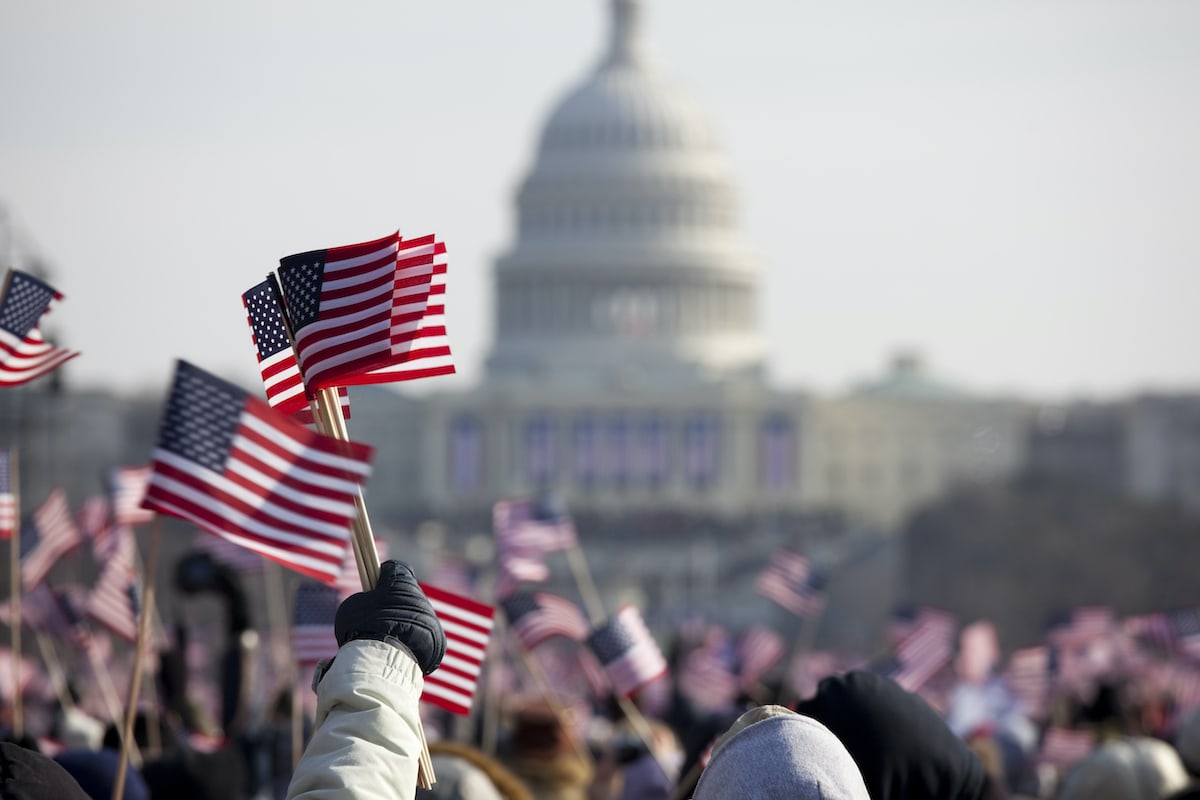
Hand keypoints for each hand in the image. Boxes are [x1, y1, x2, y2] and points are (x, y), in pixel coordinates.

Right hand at [334, 560, 445, 674]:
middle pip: (405, 593)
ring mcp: (430, 617)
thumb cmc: (363, 627)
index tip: (373, 585)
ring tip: (387, 637)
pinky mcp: (437, 638)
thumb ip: (364, 599)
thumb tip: (369, 604)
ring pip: (414, 614)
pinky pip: (423, 634)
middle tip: (377, 617)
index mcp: (399, 581)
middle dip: (393, 602)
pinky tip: (400, 648)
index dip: (382, 575)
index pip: (394, 568)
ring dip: (404, 621)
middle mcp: (419, 595)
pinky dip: (413, 639)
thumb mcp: (352, 606)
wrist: (383, 658)